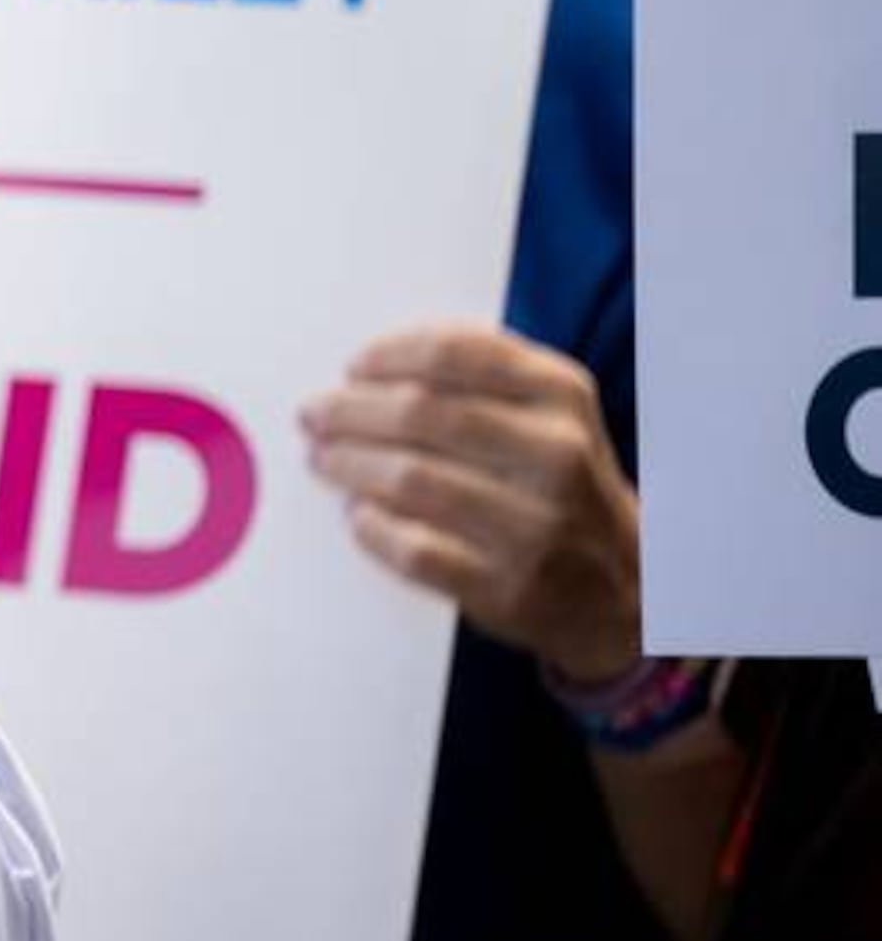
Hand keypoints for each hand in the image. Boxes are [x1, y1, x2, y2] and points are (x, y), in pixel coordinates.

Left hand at [302, 321, 642, 683]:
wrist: (627, 588)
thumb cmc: (560, 483)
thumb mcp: (551, 413)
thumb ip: (482, 374)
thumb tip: (376, 362)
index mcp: (564, 397)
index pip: (457, 352)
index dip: (389, 355)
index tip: (353, 367)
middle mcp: (557, 456)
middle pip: (422, 414)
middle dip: (351, 411)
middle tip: (315, 414)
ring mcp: (537, 527)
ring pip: (410, 480)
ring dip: (348, 465)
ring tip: (323, 459)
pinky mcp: (508, 588)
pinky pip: (415, 548)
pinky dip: (373, 527)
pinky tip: (359, 514)